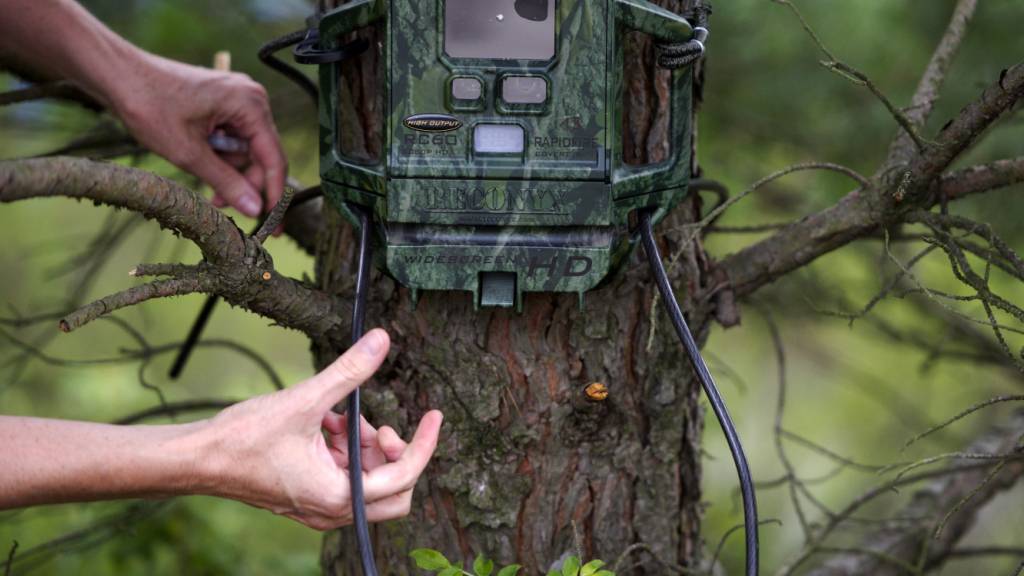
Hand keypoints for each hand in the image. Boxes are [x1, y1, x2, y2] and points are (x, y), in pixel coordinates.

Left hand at [110, 53, 286, 217]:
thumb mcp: (188, 153)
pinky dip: (219, 156)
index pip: (274, 158)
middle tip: (221, 205)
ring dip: (227, 171)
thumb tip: (255, 210)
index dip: (274, 194)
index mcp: (250, 105)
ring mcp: (238, 99)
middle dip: (243, 183)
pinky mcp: (223, 103)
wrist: (116, 75)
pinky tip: (201, 162)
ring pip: (246, 150)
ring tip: (203, 181)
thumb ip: (226, 182)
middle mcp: (251, 98)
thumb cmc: (149, 105)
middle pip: (262, 155)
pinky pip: (233, 138)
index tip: (273, 224)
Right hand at [199, 329, 443, 529]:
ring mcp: (319, 507)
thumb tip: (380, 341)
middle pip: (393, 489)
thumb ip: (349, 371)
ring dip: (363, 445)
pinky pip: (343, 475)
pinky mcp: (308, 495)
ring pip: (366, 479)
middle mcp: (333, 511)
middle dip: (392, 452)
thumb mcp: (306, 400)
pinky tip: (324, 423)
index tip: (433, 415)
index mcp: (338, 497)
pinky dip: (342, 448)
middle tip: (375, 426)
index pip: (404, 475)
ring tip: (337, 417)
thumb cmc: (245, 438)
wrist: (199, 459)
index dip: (423, 442)